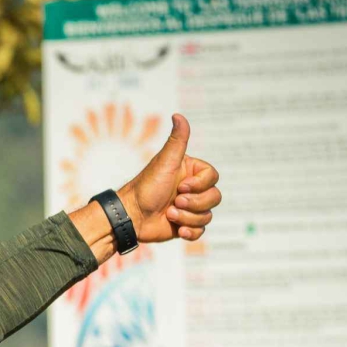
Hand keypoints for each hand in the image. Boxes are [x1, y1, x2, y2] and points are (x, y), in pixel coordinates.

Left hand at [118, 114, 220, 243]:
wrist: (131, 216)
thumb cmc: (146, 187)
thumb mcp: (165, 162)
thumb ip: (177, 140)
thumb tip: (178, 115)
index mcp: (190, 172)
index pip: (213, 177)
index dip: (200, 185)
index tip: (181, 187)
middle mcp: (192, 189)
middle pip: (214, 197)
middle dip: (194, 203)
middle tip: (174, 202)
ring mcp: (189, 208)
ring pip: (207, 215)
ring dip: (188, 217)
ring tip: (169, 214)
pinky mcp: (184, 225)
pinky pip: (200, 230)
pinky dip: (190, 231)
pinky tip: (177, 229)